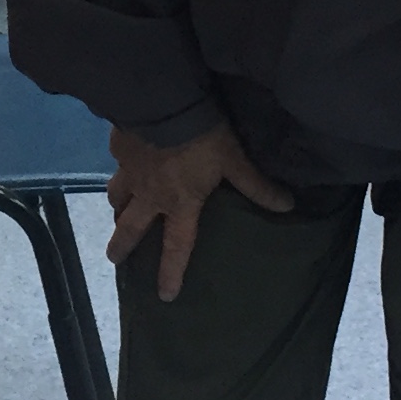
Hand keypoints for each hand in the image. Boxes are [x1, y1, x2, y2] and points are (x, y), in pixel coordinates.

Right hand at [106, 123, 294, 300]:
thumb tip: (288, 207)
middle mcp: (150, 194)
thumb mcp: (234, 161)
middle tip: (113, 259)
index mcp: (179, 203)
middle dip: (121, 245)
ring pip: (117, 197)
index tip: (164, 295)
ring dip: (116, 207)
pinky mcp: (119, 148)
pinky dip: (119, 167)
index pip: (176, 245)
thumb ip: (256, 185)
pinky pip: (116, 163)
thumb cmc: (202, 138)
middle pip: (131, 227)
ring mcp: (130, 172)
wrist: (164, 104)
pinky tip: (122, 160)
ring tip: (114, 211)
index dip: (172, 271)